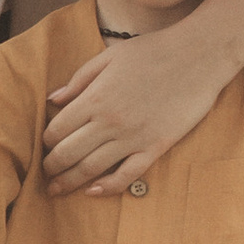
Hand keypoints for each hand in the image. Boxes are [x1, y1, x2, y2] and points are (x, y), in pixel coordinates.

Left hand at [42, 17, 231, 195]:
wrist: (198, 57)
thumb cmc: (153, 51)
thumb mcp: (109, 56)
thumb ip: (79, 79)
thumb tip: (53, 99)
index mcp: (95, 97)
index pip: (57, 130)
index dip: (47, 142)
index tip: (46, 146)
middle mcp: (109, 122)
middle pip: (69, 154)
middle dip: (52, 167)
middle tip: (46, 175)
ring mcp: (132, 137)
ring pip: (92, 169)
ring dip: (70, 182)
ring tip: (59, 189)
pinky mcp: (155, 147)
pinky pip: (127, 176)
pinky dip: (107, 188)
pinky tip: (94, 192)